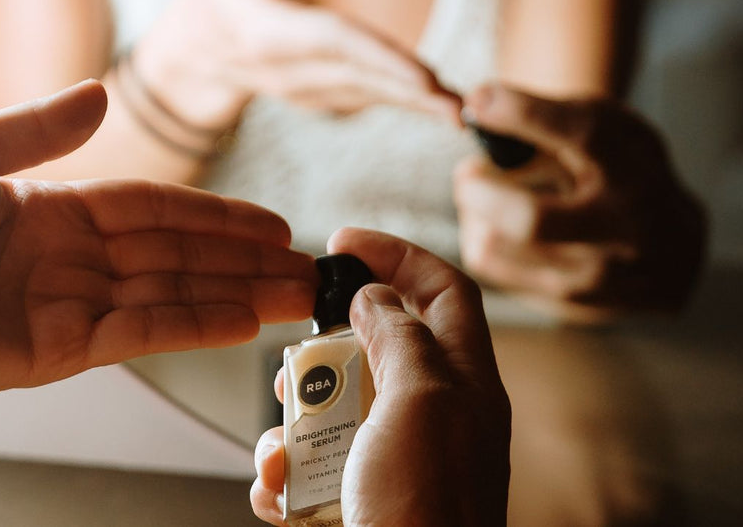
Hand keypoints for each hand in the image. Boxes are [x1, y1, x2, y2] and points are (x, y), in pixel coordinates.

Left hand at [0, 81, 315, 440]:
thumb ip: (38, 128)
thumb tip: (99, 93)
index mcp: (55, 212)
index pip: (157, 211)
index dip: (216, 216)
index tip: (269, 223)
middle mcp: (72, 263)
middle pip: (179, 257)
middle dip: (245, 261)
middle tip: (306, 267)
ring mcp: (68, 308)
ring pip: (171, 297)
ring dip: (236, 295)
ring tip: (295, 295)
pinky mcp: (55, 351)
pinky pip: (136, 334)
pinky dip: (190, 326)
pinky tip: (239, 320)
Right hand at [130, 0, 461, 131]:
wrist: (202, 46)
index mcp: (268, 35)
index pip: (334, 44)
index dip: (380, 58)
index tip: (423, 76)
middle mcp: (289, 73)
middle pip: (360, 80)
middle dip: (412, 93)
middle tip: (460, 108)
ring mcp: (304, 93)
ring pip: (367, 96)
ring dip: (414, 105)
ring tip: (459, 111)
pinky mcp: (319, 100)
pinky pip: (364, 101)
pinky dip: (400, 104)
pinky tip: (435, 106)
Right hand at [250, 228, 510, 526]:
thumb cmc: (426, 511)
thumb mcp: (420, 401)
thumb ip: (400, 336)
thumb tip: (376, 294)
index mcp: (464, 380)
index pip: (443, 290)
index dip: (398, 255)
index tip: (342, 242)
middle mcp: (433, 414)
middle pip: (377, 346)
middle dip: (326, 347)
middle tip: (295, 356)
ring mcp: (395, 459)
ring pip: (336, 407)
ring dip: (296, 417)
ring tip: (283, 437)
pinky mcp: (360, 499)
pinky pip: (314, 466)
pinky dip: (287, 472)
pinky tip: (278, 487)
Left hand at [454, 83, 706, 321]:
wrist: (677, 246)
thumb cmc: (624, 171)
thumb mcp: (607, 128)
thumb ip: (548, 113)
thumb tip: (477, 104)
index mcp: (637, 169)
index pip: (583, 134)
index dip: (523, 115)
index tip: (479, 102)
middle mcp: (629, 227)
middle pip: (531, 220)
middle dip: (479, 192)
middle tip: (465, 175)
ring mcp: (608, 278)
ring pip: (503, 255)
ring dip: (474, 221)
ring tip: (477, 201)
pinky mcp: (583, 309)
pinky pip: (503, 279)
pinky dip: (487, 249)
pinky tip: (494, 231)